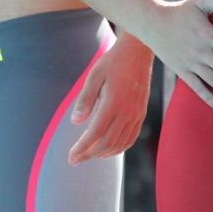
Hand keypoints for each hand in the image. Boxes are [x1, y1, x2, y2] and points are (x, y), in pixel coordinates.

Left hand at [67, 33, 151, 164]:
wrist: (138, 53)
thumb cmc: (112, 63)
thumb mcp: (94, 76)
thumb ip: (85, 100)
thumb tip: (76, 122)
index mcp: (113, 102)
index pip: (96, 133)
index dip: (83, 147)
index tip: (71, 157)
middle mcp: (127, 112)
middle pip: (107, 143)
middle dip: (89, 155)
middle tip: (74, 160)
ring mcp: (136, 115)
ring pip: (120, 143)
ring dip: (102, 153)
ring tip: (87, 156)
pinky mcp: (141, 115)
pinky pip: (130, 138)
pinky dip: (118, 148)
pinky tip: (108, 150)